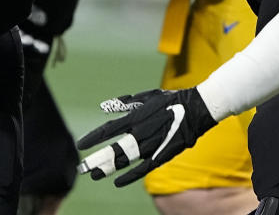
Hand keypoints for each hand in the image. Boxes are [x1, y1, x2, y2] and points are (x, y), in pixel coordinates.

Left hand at [77, 88, 216, 186]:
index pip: (108, 130)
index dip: (93, 139)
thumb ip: (124, 103)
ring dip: (109, 168)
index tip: (81, 146)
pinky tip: (117, 182)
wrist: (197, 108)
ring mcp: (151, 145)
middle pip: (114, 150)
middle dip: (97, 160)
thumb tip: (103, 107)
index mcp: (136, 117)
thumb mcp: (146, 96)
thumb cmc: (170, 100)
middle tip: (82, 168)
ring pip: (126, 160)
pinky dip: (130, 176)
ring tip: (95, 175)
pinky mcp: (162, 155)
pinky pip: (143, 169)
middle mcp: (141, 133)